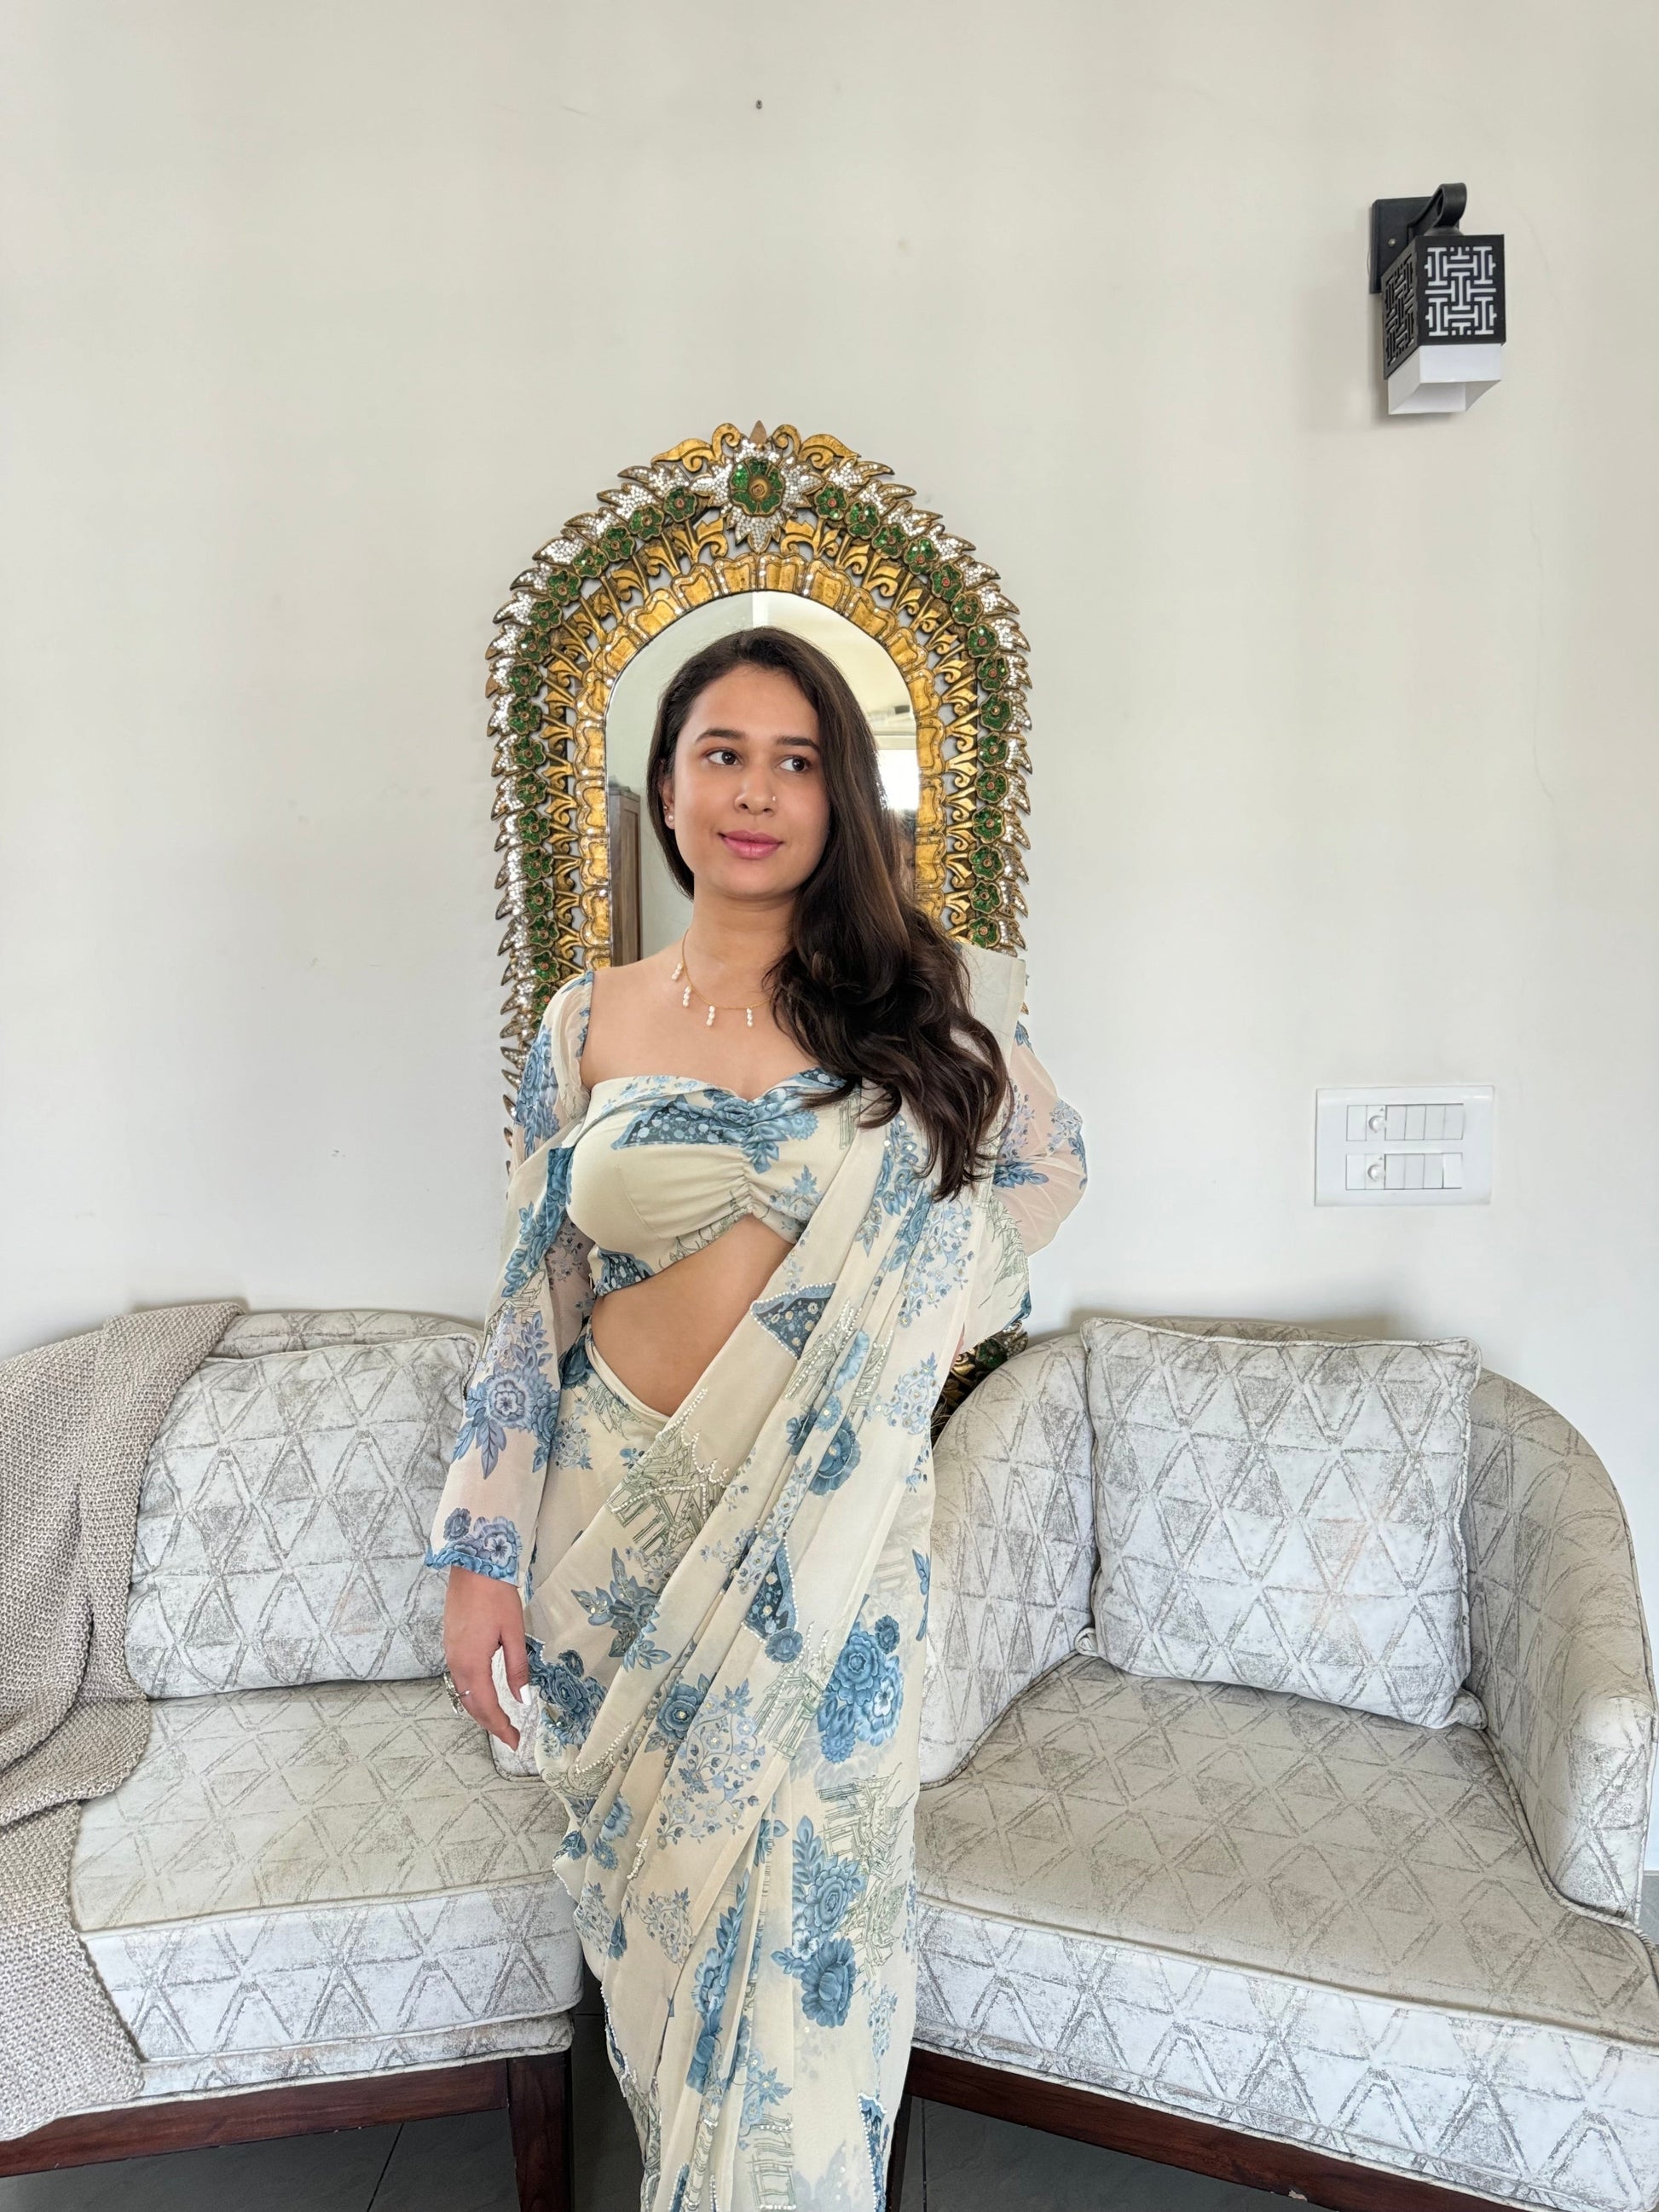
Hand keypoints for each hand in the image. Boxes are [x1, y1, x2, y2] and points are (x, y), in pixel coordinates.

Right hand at [443, 1566, 530, 1748]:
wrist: (472, 1565)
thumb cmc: (496, 1596)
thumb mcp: (514, 1633)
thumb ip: (517, 1668)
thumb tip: (522, 1700)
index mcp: (472, 1663)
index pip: (486, 1706)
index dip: (500, 1727)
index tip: (515, 1742)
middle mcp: (456, 1663)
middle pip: (471, 1705)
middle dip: (490, 1724)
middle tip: (511, 1736)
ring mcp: (450, 1653)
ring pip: (463, 1693)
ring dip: (480, 1710)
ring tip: (501, 1721)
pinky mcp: (450, 1644)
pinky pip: (460, 1679)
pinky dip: (472, 1694)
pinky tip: (485, 1694)